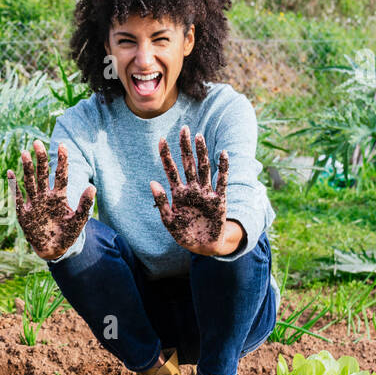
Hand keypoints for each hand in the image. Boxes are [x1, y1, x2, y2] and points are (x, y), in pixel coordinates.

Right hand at [7, 140, 94, 260]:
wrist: (53, 249)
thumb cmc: (67, 234)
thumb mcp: (79, 220)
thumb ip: (85, 205)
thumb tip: (92, 187)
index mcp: (59, 196)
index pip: (61, 175)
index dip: (62, 160)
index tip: (63, 145)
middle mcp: (46, 196)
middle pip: (42, 174)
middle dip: (40, 159)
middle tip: (37, 143)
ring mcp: (34, 203)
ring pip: (30, 181)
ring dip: (27, 168)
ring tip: (25, 153)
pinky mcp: (24, 212)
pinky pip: (18, 197)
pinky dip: (14, 186)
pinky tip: (11, 173)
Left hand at [150, 126, 227, 252]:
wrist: (203, 246)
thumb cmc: (184, 234)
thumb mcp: (168, 220)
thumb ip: (161, 201)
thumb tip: (152, 182)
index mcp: (178, 193)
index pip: (171, 170)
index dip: (166, 155)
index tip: (161, 139)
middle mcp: (192, 189)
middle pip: (188, 163)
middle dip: (185, 147)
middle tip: (183, 128)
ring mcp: (206, 192)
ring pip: (203, 168)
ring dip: (201, 152)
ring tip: (198, 136)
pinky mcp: (219, 199)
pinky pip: (222, 181)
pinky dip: (223, 168)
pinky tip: (223, 154)